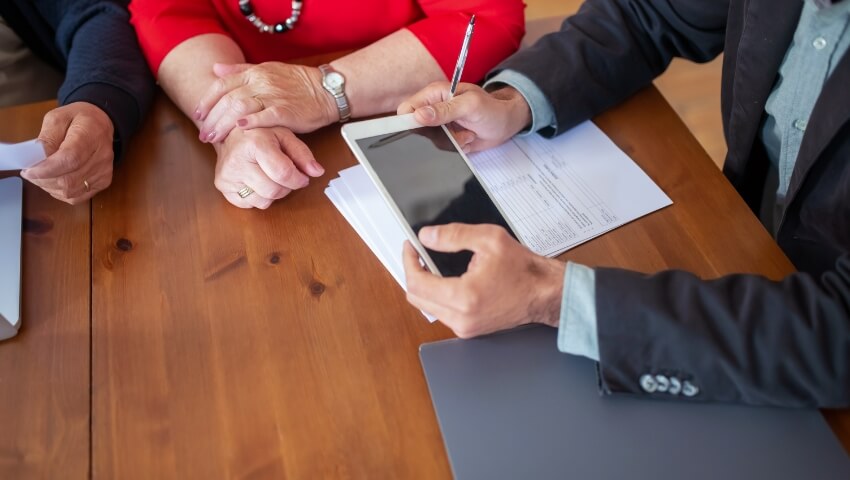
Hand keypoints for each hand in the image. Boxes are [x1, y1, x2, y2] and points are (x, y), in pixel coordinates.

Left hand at [20, 102, 113, 204]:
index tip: (29, 171)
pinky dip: (61, 193)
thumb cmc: (79, 119)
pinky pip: (78, 197)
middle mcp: (101, 156)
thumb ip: (47, 138)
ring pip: (71, 191)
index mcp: (90, 135)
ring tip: (41, 176)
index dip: (46, 169)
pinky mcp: (103, 182)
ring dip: (50, 187)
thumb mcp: (58, 118)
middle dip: (43, 180)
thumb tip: (36, 159)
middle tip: (30, 173)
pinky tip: (55, 182)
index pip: (69, 160)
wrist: (102, 124)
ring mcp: (104, 172)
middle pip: (68, 180)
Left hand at [195, 62, 337, 142]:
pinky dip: (251, 122)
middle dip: (212, 118)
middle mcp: (261, 82)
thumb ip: (240, 70)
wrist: (325, 90)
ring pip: (241, 108)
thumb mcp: (267, 70)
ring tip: (215, 138)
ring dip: (224, 124)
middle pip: (228, 99)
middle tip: (204, 134)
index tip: (198, 115)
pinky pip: (265, 116)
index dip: (207, 100)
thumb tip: (216, 70)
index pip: (222, 85)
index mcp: (254, 73)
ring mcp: (273, 96)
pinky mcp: (286, 111)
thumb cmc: (297, 84)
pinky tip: (240, 130)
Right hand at [213, 125, 323, 208]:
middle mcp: (237, 161)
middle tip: (287, 178)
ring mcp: (227, 176)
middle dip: (287, 187)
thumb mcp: (284, 136)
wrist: (230, 133)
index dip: (298, 179)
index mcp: (255, 144)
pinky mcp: (222, 186)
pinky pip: (249, 204)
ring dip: (274, 193)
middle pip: (273, 190)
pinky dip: (259, 196)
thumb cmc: (260, 134)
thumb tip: (317, 171)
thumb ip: (302, 154)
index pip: (283, 173)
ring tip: (271, 177)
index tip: (302, 178)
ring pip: (263, 201)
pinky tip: (258, 181)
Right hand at [397, 81, 532, 152]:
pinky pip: (444, 149)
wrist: (505, 123)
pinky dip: (458, 147)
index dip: (407, 120)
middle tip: (456, 129)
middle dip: (438, 134)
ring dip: (453, 141)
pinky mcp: (447, 137)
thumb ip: (444, 110)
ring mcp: (440, 125)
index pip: (407, 108)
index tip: (417, 129)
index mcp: (435, 94)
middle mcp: (434, 109)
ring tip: (468, 132)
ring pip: (432, 142)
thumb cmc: (492, 108)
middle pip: (418, 129)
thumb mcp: (470, 106)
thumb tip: (420, 115)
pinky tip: (468, 138)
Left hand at [402, 223, 564, 337]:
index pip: (417, 282)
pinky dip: (436, 295)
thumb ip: (454, 235)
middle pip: (416, 297)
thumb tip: (428, 236)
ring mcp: (464, 327)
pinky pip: (440, 312)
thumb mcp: (489, 240)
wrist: (544, 293)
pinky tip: (444, 279)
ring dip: (424, 285)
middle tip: (418, 253)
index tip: (411, 247)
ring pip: (426, 306)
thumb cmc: (524, 270)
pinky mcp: (468, 330)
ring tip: (431, 264)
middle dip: (413, 272)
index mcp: (464, 297)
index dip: (408, 261)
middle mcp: (461, 318)